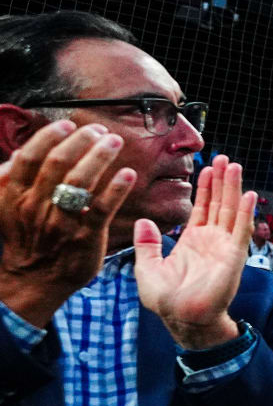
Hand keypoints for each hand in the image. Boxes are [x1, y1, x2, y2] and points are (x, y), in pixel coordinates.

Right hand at [0, 120, 136, 327]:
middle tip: (98, 130)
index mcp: (14, 195)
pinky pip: (102, 208)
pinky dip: (116, 189)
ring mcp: (60, 222)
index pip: (30, 157)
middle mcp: (35, 206)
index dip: (48, 137)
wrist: (33, 280)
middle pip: (58, 164)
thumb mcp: (7, 208)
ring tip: (114, 142)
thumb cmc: (26, 238)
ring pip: (81, 182)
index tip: (67, 125)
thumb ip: (11, 181)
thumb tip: (20, 153)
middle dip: (81, 141)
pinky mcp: (85, 237)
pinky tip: (128, 174)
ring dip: (100, 157)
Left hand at [133, 156, 253, 349]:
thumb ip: (147, 243)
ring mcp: (224, 247)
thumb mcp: (147, 266)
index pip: (202, 208)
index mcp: (192, 242)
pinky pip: (240, 229)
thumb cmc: (164, 299)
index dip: (205, 188)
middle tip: (224, 157)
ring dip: (233, 188)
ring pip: (230, 211)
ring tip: (234, 165)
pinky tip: (248, 194)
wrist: (181, 318)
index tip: (206, 167)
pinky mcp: (233, 256)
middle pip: (219, 204)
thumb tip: (143, 221)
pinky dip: (245, 212)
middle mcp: (211, 241)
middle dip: (221, 181)